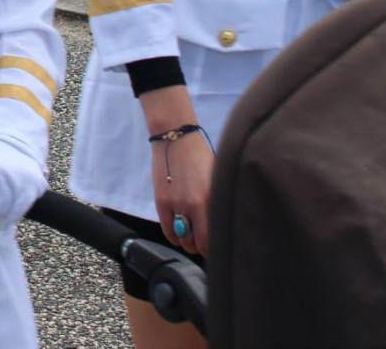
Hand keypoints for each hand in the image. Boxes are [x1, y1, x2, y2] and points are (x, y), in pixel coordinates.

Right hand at [150, 128, 213, 256]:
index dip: (218, 248)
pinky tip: (180, 233)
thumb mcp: (216, 180)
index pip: (214, 238)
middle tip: (207, 244)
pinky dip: (175, 237)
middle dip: (204, 247)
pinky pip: (168, 231)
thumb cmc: (201, 156)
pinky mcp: (161, 202)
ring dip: (189, 242)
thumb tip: (224, 223)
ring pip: (183, 240)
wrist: (175, 138)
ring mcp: (175, 204)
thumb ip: (218, 203)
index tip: (221, 247)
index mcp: (210, 200)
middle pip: (198, 243)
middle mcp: (193, 206)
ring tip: (194, 237)